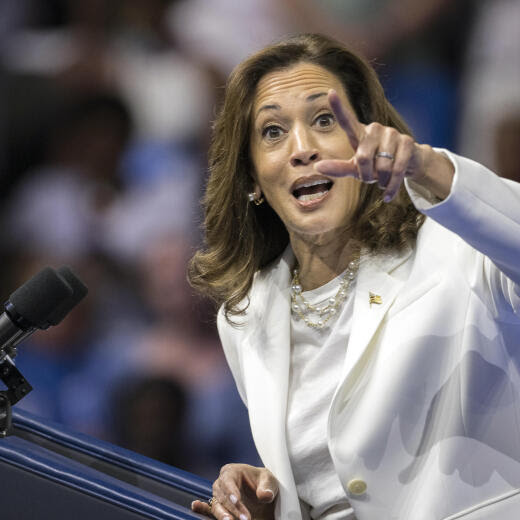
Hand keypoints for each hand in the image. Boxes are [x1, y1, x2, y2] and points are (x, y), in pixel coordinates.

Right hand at [191, 464, 277, 519]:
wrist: (264, 495)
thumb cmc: (265, 484)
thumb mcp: (270, 481)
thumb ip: (267, 487)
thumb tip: (265, 495)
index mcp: (233, 471)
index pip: (228, 480)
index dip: (231, 491)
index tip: (238, 501)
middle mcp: (223, 482)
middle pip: (222, 495)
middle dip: (233, 508)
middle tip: (246, 519)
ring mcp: (219, 496)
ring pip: (216, 505)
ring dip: (223, 515)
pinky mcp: (220, 508)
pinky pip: (208, 508)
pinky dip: (201, 509)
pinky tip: (195, 506)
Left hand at [315, 90, 452, 201]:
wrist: (406, 165)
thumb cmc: (375, 165)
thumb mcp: (355, 168)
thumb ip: (338, 168)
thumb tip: (316, 167)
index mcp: (359, 133)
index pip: (347, 120)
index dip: (338, 107)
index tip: (330, 92)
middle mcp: (374, 129)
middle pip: (363, 158)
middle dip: (366, 175)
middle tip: (370, 178)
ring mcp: (392, 133)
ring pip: (382, 166)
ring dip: (381, 180)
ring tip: (382, 180)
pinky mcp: (407, 142)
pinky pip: (397, 170)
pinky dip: (392, 186)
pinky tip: (388, 194)